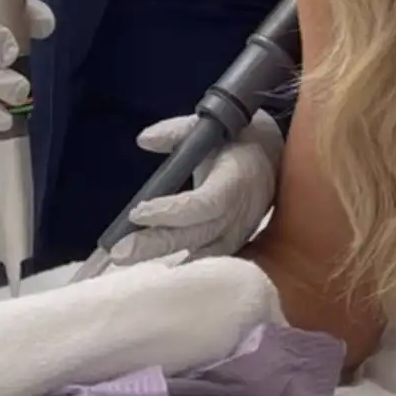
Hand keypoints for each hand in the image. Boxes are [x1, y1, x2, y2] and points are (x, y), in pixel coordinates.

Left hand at [109, 111, 283, 266]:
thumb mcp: (211, 126)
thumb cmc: (237, 140)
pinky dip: (185, 266)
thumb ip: (177, 131)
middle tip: (119, 252)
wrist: (276, 158)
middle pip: (198, 234)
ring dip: (166, 257)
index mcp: (236, 179)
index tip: (137, 212)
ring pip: (204, 252)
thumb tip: (144, 140)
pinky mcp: (239, 243)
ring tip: (128, 261)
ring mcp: (242, 231)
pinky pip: (211, 259)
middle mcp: (241, 211)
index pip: (204, 204)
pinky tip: (156, 269)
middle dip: (157, 243)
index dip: (171, 211)